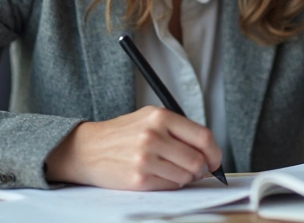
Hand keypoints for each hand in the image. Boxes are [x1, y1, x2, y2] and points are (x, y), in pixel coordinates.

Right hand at [45, 106, 222, 190]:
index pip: (203, 136)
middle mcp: (153, 136)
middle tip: (197, 170)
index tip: (214, 160)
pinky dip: (171, 184)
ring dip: (185, 177)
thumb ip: (177, 129)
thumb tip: (207, 150)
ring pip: (186, 176)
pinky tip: (160, 176)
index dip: (214, 152)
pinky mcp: (140, 179)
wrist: (88, 149)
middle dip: (201, 169)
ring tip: (173, 170)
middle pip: (197, 160)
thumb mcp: (149, 118)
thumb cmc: (122, 134)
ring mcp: (146, 159)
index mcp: (159, 117)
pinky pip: (170, 186)